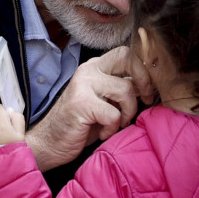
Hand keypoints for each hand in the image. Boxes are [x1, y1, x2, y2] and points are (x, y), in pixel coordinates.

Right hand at [25, 46, 152, 170]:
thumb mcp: (105, 102)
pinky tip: (101, 133)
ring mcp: (83, 84)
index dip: (143, 71)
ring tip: (115, 124)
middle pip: (127, 58)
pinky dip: (112, 128)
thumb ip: (122, 89)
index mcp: (95, 67)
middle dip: (143, 80)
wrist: (49, 144)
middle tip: (144, 100)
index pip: (126, 54)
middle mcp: (89, 70)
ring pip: (125, 90)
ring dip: (127, 113)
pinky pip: (114, 114)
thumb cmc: (81, 125)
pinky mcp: (81, 103)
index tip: (147, 92)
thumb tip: (149, 84)